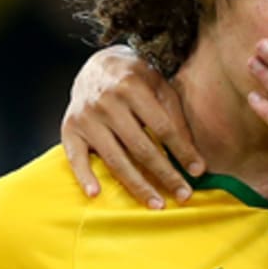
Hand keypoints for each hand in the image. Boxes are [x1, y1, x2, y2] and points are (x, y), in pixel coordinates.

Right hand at [61, 45, 203, 207]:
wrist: (97, 64)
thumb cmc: (136, 79)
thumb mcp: (161, 87)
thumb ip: (176, 118)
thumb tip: (194, 160)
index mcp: (132, 87)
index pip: (163, 128)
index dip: (182, 151)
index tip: (198, 172)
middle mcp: (106, 102)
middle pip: (141, 147)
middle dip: (165, 174)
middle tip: (184, 196)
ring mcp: (85, 116)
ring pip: (114, 158)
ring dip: (137, 185)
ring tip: (156, 204)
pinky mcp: (69, 128)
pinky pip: (75, 156)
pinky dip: (84, 176)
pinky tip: (96, 195)